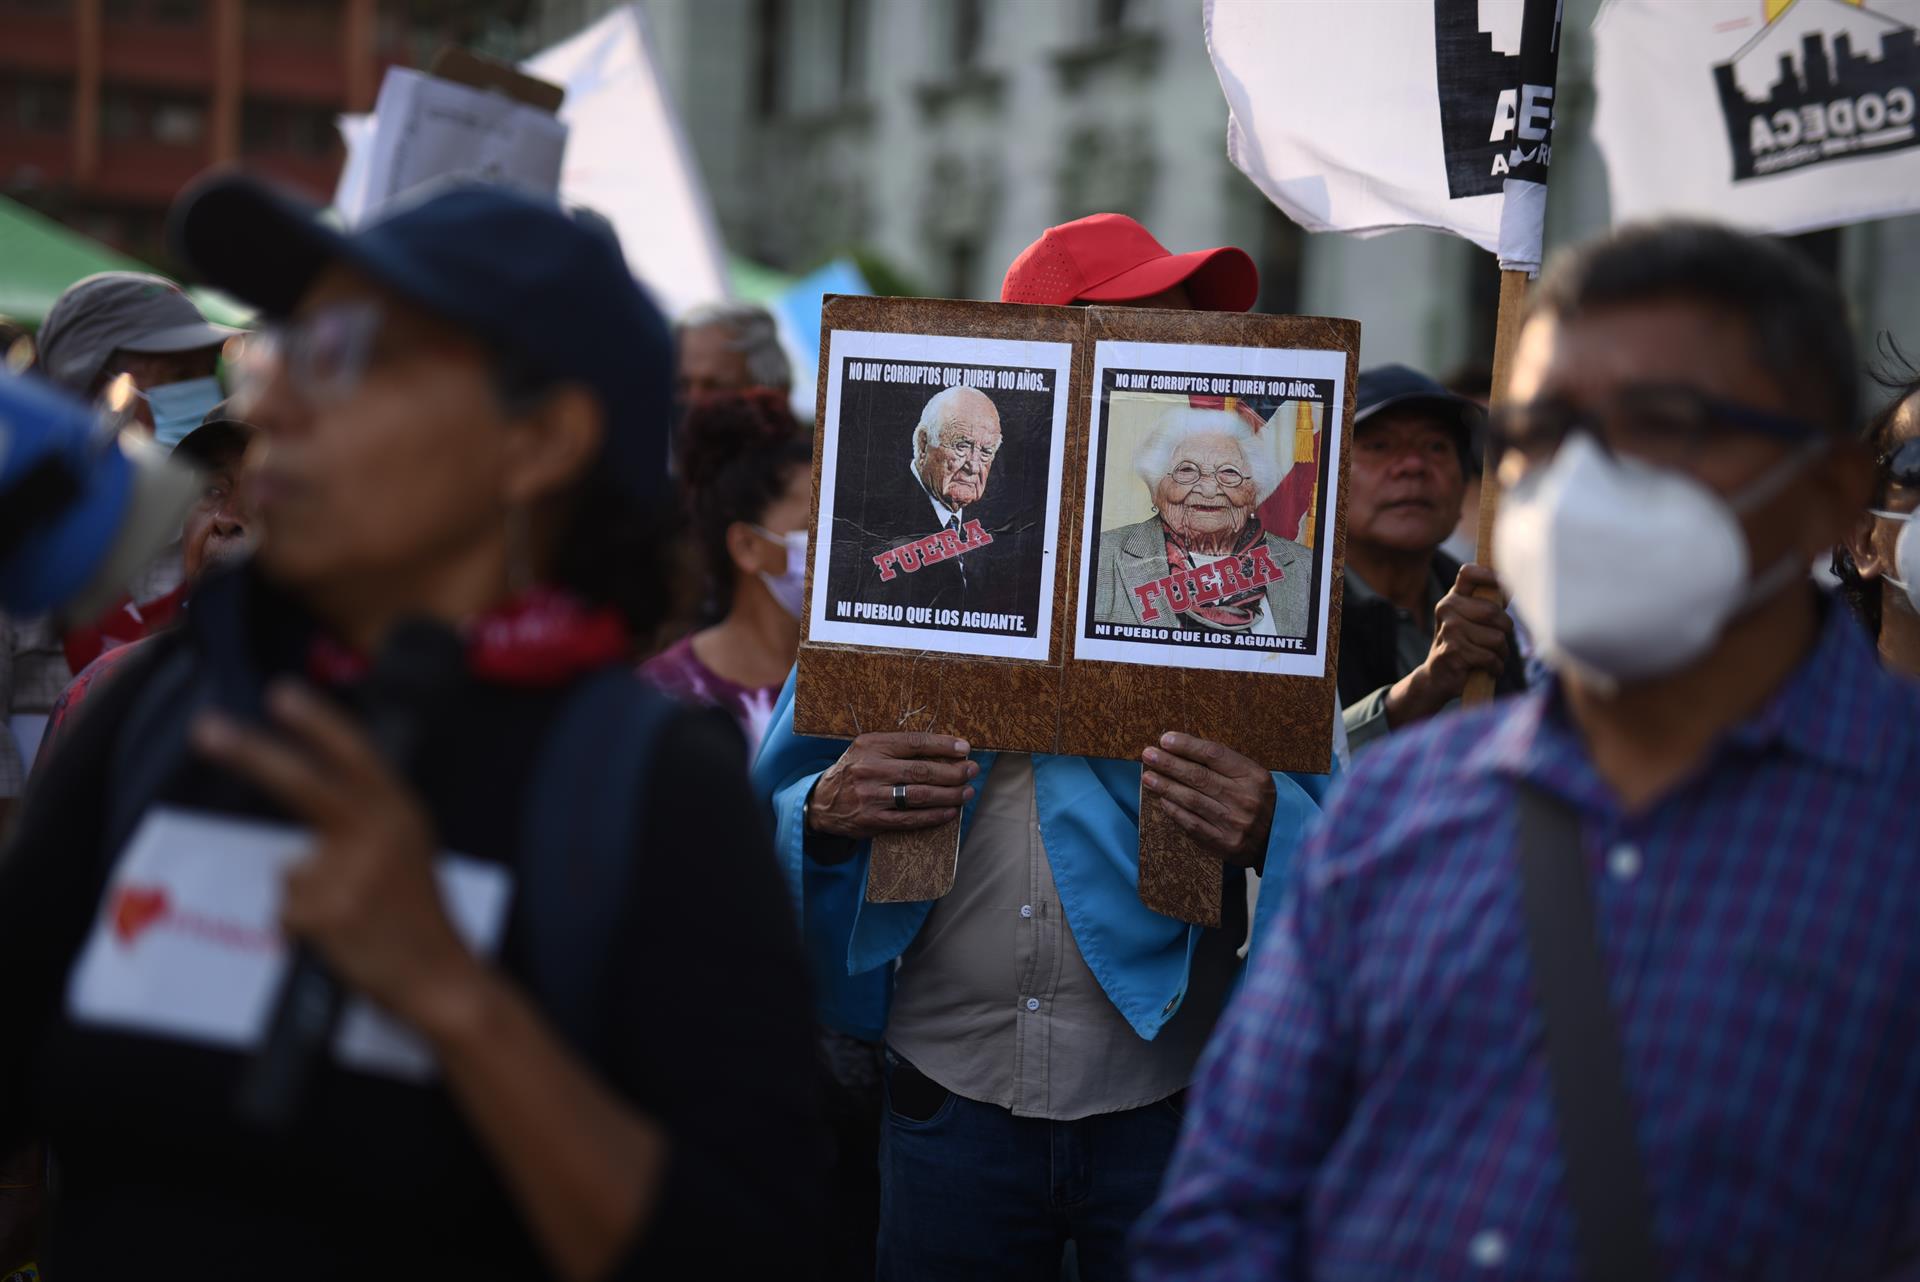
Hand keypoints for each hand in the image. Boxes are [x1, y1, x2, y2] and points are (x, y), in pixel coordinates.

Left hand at [191, 681, 483, 1032]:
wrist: (442, 978)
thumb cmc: (420, 914)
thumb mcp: (411, 845)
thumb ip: (371, 814)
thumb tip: (309, 796)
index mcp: (402, 811)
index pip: (356, 753)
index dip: (318, 722)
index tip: (280, 693)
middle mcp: (379, 833)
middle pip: (304, 784)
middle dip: (251, 753)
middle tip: (207, 729)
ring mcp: (350, 874)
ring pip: (290, 868)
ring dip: (305, 894)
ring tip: (350, 915)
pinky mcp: (326, 913)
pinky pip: (287, 910)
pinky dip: (303, 926)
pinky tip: (341, 937)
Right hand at [806, 732, 978, 839]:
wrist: (821, 802)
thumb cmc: (853, 771)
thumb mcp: (867, 749)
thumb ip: (897, 747)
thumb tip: (943, 749)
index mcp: (871, 745)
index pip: (914, 742)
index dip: (943, 745)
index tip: (964, 748)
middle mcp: (870, 769)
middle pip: (921, 770)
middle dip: (953, 772)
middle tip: (971, 771)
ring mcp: (871, 796)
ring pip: (920, 795)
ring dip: (949, 795)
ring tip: (966, 792)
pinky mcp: (873, 820)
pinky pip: (910, 819)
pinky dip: (933, 816)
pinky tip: (949, 812)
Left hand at [1140, 732, 1275, 870]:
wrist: (1279, 839)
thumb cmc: (1259, 800)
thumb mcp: (1252, 776)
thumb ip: (1224, 764)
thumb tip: (1182, 750)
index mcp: (1254, 776)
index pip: (1214, 754)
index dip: (1187, 745)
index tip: (1165, 739)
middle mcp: (1245, 798)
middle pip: (1199, 776)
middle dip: (1169, 764)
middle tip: (1148, 755)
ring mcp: (1235, 823)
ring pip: (1192, 800)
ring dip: (1166, 786)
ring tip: (1148, 777)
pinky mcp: (1226, 844)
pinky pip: (1193, 824)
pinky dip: (1175, 811)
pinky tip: (1163, 800)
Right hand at [1386, 563, 1513, 726]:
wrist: (1437, 676)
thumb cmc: (1463, 645)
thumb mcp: (1470, 620)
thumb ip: (1488, 604)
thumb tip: (1514, 585)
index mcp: (1452, 598)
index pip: (1468, 573)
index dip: (1490, 575)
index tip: (1505, 585)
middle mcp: (1447, 609)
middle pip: (1493, 612)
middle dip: (1505, 630)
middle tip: (1499, 641)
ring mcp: (1449, 630)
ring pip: (1496, 638)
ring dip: (1501, 653)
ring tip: (1492, 656)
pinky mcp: (1453, 652)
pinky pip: (1490, 658)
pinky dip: (1496, 667)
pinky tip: (1489, 669)